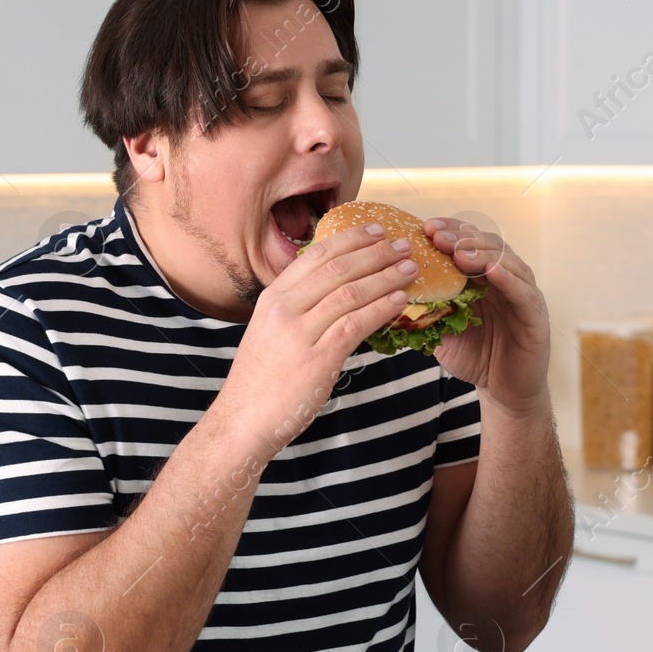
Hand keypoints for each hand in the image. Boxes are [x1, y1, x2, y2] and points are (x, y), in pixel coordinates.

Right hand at [220, 224, 417, 453]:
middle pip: (337, 268)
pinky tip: (399, 302)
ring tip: (410, 269)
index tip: (376, 230)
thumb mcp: (270, 332)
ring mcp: (299, 333)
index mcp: (272, 298)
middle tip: (403, 244)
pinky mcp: (317, 360)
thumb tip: (334, 293)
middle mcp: (284, 309)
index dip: (350, 239)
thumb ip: (297, 310)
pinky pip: (356, 324)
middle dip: (375, 253)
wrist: (242, 420)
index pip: (316, 255)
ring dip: (385, 277)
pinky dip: (381, 309)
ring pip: (350, 293)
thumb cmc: (260, 381)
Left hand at [423, 216, 551, 417]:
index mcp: (483, 278)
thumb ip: (427, 310)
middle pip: (487, 245)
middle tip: (438, 236)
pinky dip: (509, 279)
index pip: (469, 243)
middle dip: (462, 237)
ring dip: (482, 254)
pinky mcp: (536, 316)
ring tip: (460, 252)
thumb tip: (394, 294)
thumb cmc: (475, 357)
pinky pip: (524, 293)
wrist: (503, 392)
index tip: (426, 227)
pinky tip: (492, 271)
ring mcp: (524, 295)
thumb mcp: (444, 331)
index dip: (450, 232)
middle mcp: (506, 279)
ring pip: (507, 263)